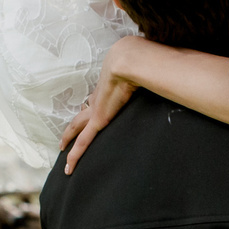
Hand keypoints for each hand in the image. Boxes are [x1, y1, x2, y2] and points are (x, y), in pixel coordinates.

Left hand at [62, 36, 151, 172]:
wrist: (129, 62)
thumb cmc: (137, 61)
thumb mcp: (141, 70)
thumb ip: (150, 75)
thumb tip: (166, 72)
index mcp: (106, 88)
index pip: (95, 101)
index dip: (91, 107)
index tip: (88, 110)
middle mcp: (97, 99)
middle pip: (80, 116)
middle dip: (72, 127)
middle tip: (65, 137)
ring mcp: (95, 111)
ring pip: (76, 129)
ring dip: (68, 138)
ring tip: (62, 149)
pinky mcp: (97, 121)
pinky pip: (83, 142)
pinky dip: (75, 155)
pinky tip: (70, 167)